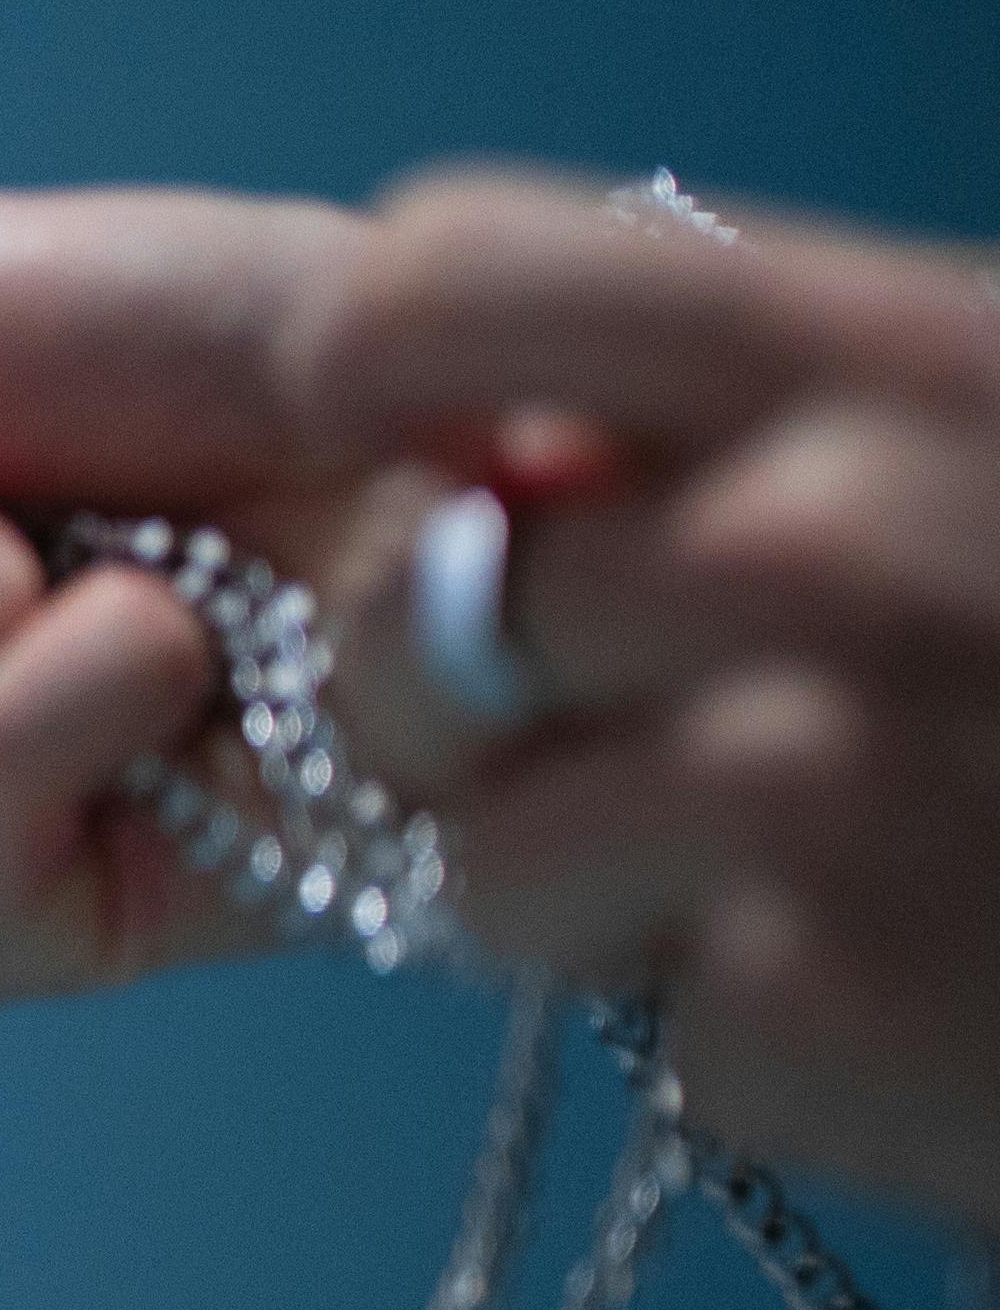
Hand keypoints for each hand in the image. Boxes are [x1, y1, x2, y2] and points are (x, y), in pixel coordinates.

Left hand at [294, 171, 999, 1223]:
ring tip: (855, 876)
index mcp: (892, 359)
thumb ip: (787, 413)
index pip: (444, 277)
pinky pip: (643, 1013)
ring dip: (619, 889)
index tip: (390, 436)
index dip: (374, 369)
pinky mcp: (801, 1010)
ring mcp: (802, 783)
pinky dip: (762, 1032)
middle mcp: (821, 544)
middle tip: (709, 743)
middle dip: (515, 705)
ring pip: (486, 847)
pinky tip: (934, 995)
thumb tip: (509, 452)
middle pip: (436, 610)